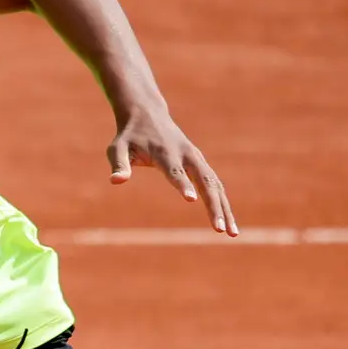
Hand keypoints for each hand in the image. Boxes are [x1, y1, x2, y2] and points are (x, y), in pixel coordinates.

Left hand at [107, 108, 237, 235]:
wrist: (147, 114)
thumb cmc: (130, 136)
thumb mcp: (118, 148)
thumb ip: (119, 164)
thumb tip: (116, 181)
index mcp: (165, 153)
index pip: (175, 171)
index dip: (183, 185)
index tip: (191, 200)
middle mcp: (187, 155)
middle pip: (205, 182)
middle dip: (213, 206)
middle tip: (218, 229)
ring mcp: (197, 159)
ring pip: (216, 185)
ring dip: (225, 209)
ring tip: (231, 234)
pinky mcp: (201, 164)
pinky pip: (216, 185)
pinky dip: (223, 203)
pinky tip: (228, 223)